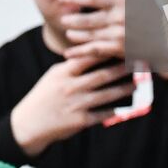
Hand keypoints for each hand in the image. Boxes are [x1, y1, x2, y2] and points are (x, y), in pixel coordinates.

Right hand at [9, 55, 134, 157]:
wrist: (29, 123)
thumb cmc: (43, 96)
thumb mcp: (53, 75)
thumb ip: (72, 65)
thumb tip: (92, 52)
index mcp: (63, 72)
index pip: (88, 57)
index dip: (106, 50)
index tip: (121, 44)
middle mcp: (71, 87)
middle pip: (101, 75)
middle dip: (121, 68)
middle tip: (137, 62)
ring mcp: (76, 104)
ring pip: (106, 95)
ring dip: (123, 88)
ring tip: (137, 83)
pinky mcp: (80, 121)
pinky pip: (103, 114)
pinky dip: (116, 110)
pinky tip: (129, 106)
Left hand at [58, 0, 125, 60]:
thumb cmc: (152, 10)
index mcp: (122, 1)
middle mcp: (119, 17)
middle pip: (87, 19)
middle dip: (72, 20)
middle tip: (63, 20)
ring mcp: (119, 34)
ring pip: (89, 35)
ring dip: (75, 35)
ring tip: (68, 34)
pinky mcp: (120, 49)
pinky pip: (94, 50)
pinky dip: (79, 52)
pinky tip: (68, 54)